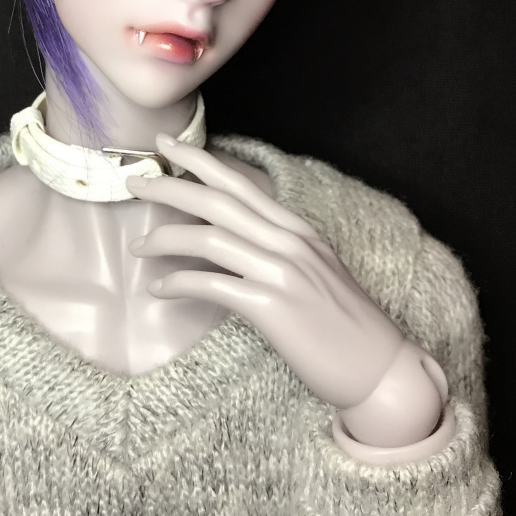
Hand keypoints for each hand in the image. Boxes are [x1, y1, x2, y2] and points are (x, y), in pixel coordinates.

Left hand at [127, 135, 442, 438]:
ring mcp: (281, 272)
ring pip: (209, 238)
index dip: (200, 161)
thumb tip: (234, 239)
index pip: (241, 184)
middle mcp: (289, 242)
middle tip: (134, 181)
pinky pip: (212, 285)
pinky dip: (179, 283)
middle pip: (218, 201)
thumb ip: (279, 249)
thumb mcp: (315, 271)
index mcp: (298, 230)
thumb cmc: (345, 326)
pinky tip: (159, 289)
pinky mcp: (272, 307)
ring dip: (166, 238)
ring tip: (138, 246)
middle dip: (171, 186)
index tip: (165, 145)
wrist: (380, 369)